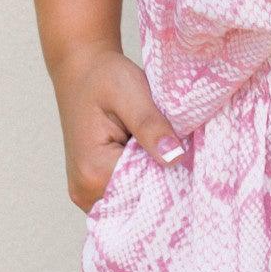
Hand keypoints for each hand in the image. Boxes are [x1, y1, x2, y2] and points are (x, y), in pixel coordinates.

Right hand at [50, 43, 187, 212]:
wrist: (81, 69)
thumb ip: (151, 126)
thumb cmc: (103, 77)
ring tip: (167, 152)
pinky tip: (153, 157)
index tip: (189, 156)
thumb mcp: (130, 92)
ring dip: (152, 180)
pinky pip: (125, 193)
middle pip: (138, 202)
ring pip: (133, 200)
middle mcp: (85, 190)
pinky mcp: (92, 185)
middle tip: (183, 152)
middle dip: (163, 180)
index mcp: (93, 172)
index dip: (171, 175)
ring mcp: (86, 191)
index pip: (144, 192)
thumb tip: (175, 158)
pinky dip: (141, 178)